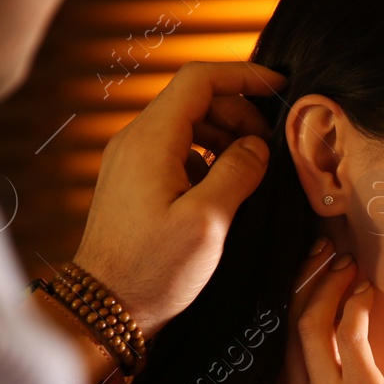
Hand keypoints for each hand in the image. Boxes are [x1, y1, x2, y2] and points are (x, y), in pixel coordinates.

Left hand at [73, 60, 287, 337]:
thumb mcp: (208, 222)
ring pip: (186, 123)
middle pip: (194, 98)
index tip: (279, 86)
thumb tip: (258, 147)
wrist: (105, 307)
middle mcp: (135, 141)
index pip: (199, 80)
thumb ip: (237, 173)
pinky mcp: (133, 181)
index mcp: (151, 141)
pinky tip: (223, 187)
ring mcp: (130, 160)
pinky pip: (175, 149)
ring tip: (251, 168)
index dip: (243, 76)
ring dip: (224, 134)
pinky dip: (206, 155)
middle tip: (269, 147)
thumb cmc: (153, 271)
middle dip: (239, 111)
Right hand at [269, 236, 383, 383]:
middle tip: (321, 251)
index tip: (304, 272)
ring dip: (326, 284)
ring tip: (344, 260)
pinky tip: (366, 290)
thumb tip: (335, 359)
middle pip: (284, 326)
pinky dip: (354, 303)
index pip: (275, 346)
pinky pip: (347, 332)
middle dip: (302, 280)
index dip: (288, 301)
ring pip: (308, 321)